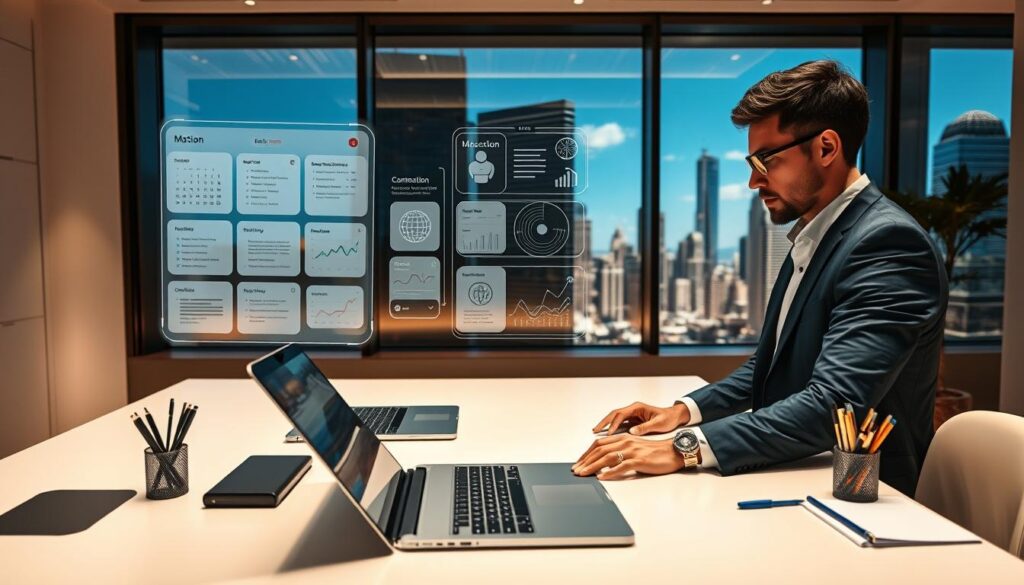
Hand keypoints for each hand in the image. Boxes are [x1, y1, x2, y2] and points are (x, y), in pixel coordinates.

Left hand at [571, 435, 689, 479]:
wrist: (673, 452)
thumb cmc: (655, 452)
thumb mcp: (635, 448)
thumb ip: (621, 452)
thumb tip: (605, 462)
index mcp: (623, 438)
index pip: (599, 444)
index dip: (587, 453)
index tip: (579, 462)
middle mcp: (626, 442)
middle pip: (599, 450)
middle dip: (585, 460)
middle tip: (576, 470)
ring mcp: (632, 451)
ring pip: (607, 457)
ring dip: (592, 466)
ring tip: (584, 474)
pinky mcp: (639, 460)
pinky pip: (621, 466)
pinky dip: (610, 472)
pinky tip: (602, 477)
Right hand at [591, 402, 689, 435]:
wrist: (674, 416)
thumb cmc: (668, 419)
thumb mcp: (659, 424)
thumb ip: (645, 428)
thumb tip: (631, 432)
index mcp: (637, 408)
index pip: (621, 415)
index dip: (613, 424)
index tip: (608, 433)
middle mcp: (633, 409)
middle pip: (614, 414)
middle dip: (604, 422)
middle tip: (594, 430)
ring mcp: (632, 414)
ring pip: (615, 418)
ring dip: (606, 424)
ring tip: (596, 431)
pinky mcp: (633, 419)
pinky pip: (619, 422)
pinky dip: (612, 427)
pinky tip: (607, 434)